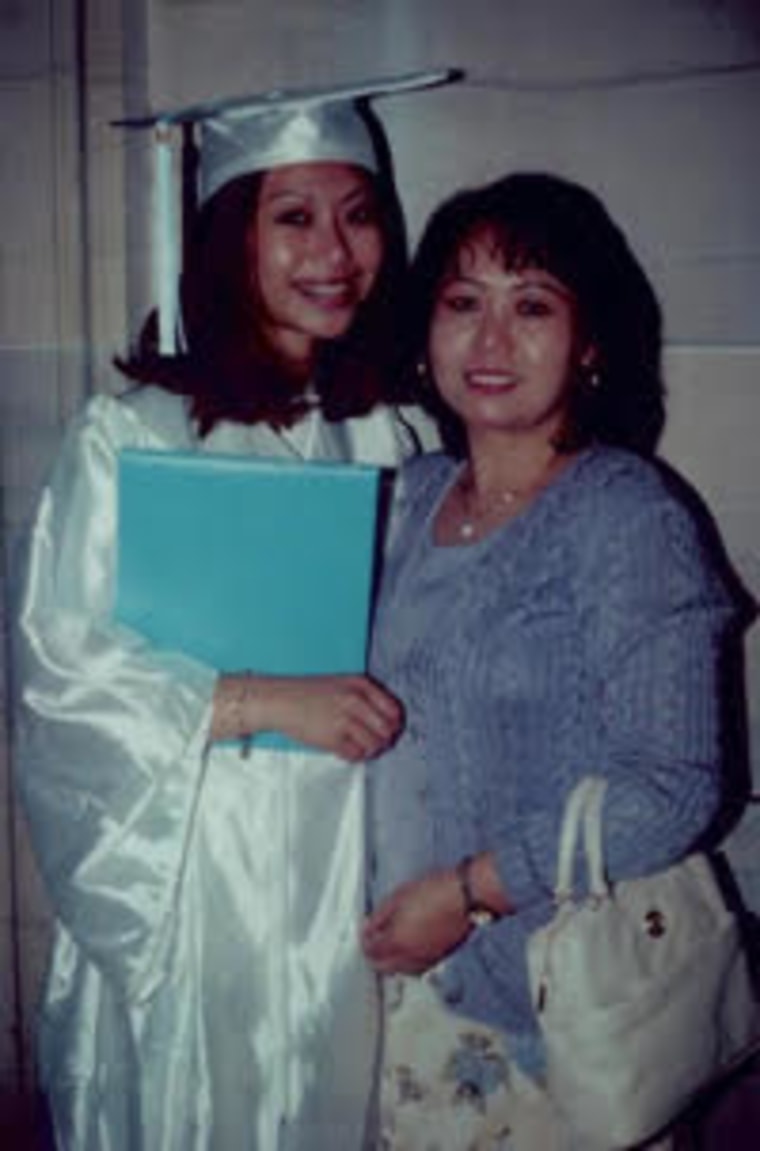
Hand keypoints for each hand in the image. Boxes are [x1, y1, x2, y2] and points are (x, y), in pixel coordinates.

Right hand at [212, 672, 403, 759]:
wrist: (278, 700)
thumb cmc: (307, 693)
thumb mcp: (340, 684)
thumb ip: (364, 697)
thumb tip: (388, 721)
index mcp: (360, 684)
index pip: (393, 710)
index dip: (395, 724)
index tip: (390, 730)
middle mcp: (355, 700)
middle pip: (387, 730)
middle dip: (385, 740)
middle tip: (377, 743)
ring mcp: (344, 719)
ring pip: (375, 745)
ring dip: (370, 750)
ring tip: (359, 747)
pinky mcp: (332, 738)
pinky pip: (356, 754)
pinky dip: (354, 756)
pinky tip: (345, 750)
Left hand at [362, 869, 470, 974]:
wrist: (466, 896)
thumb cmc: (435, 891)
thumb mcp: (399, 897)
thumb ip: (380, 916)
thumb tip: (369, 927)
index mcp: (396, 941)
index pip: (371, 952)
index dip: (365, 942)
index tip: (365, 934)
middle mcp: (410, 957)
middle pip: (384, 968)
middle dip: (376, 957)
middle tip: (374, 942)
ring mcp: (427, 960)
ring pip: (401, 971)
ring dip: (392, 962)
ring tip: (391, 946)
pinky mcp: (440, 958)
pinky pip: (417, 968)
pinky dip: (408, 963)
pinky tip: (410, 949)